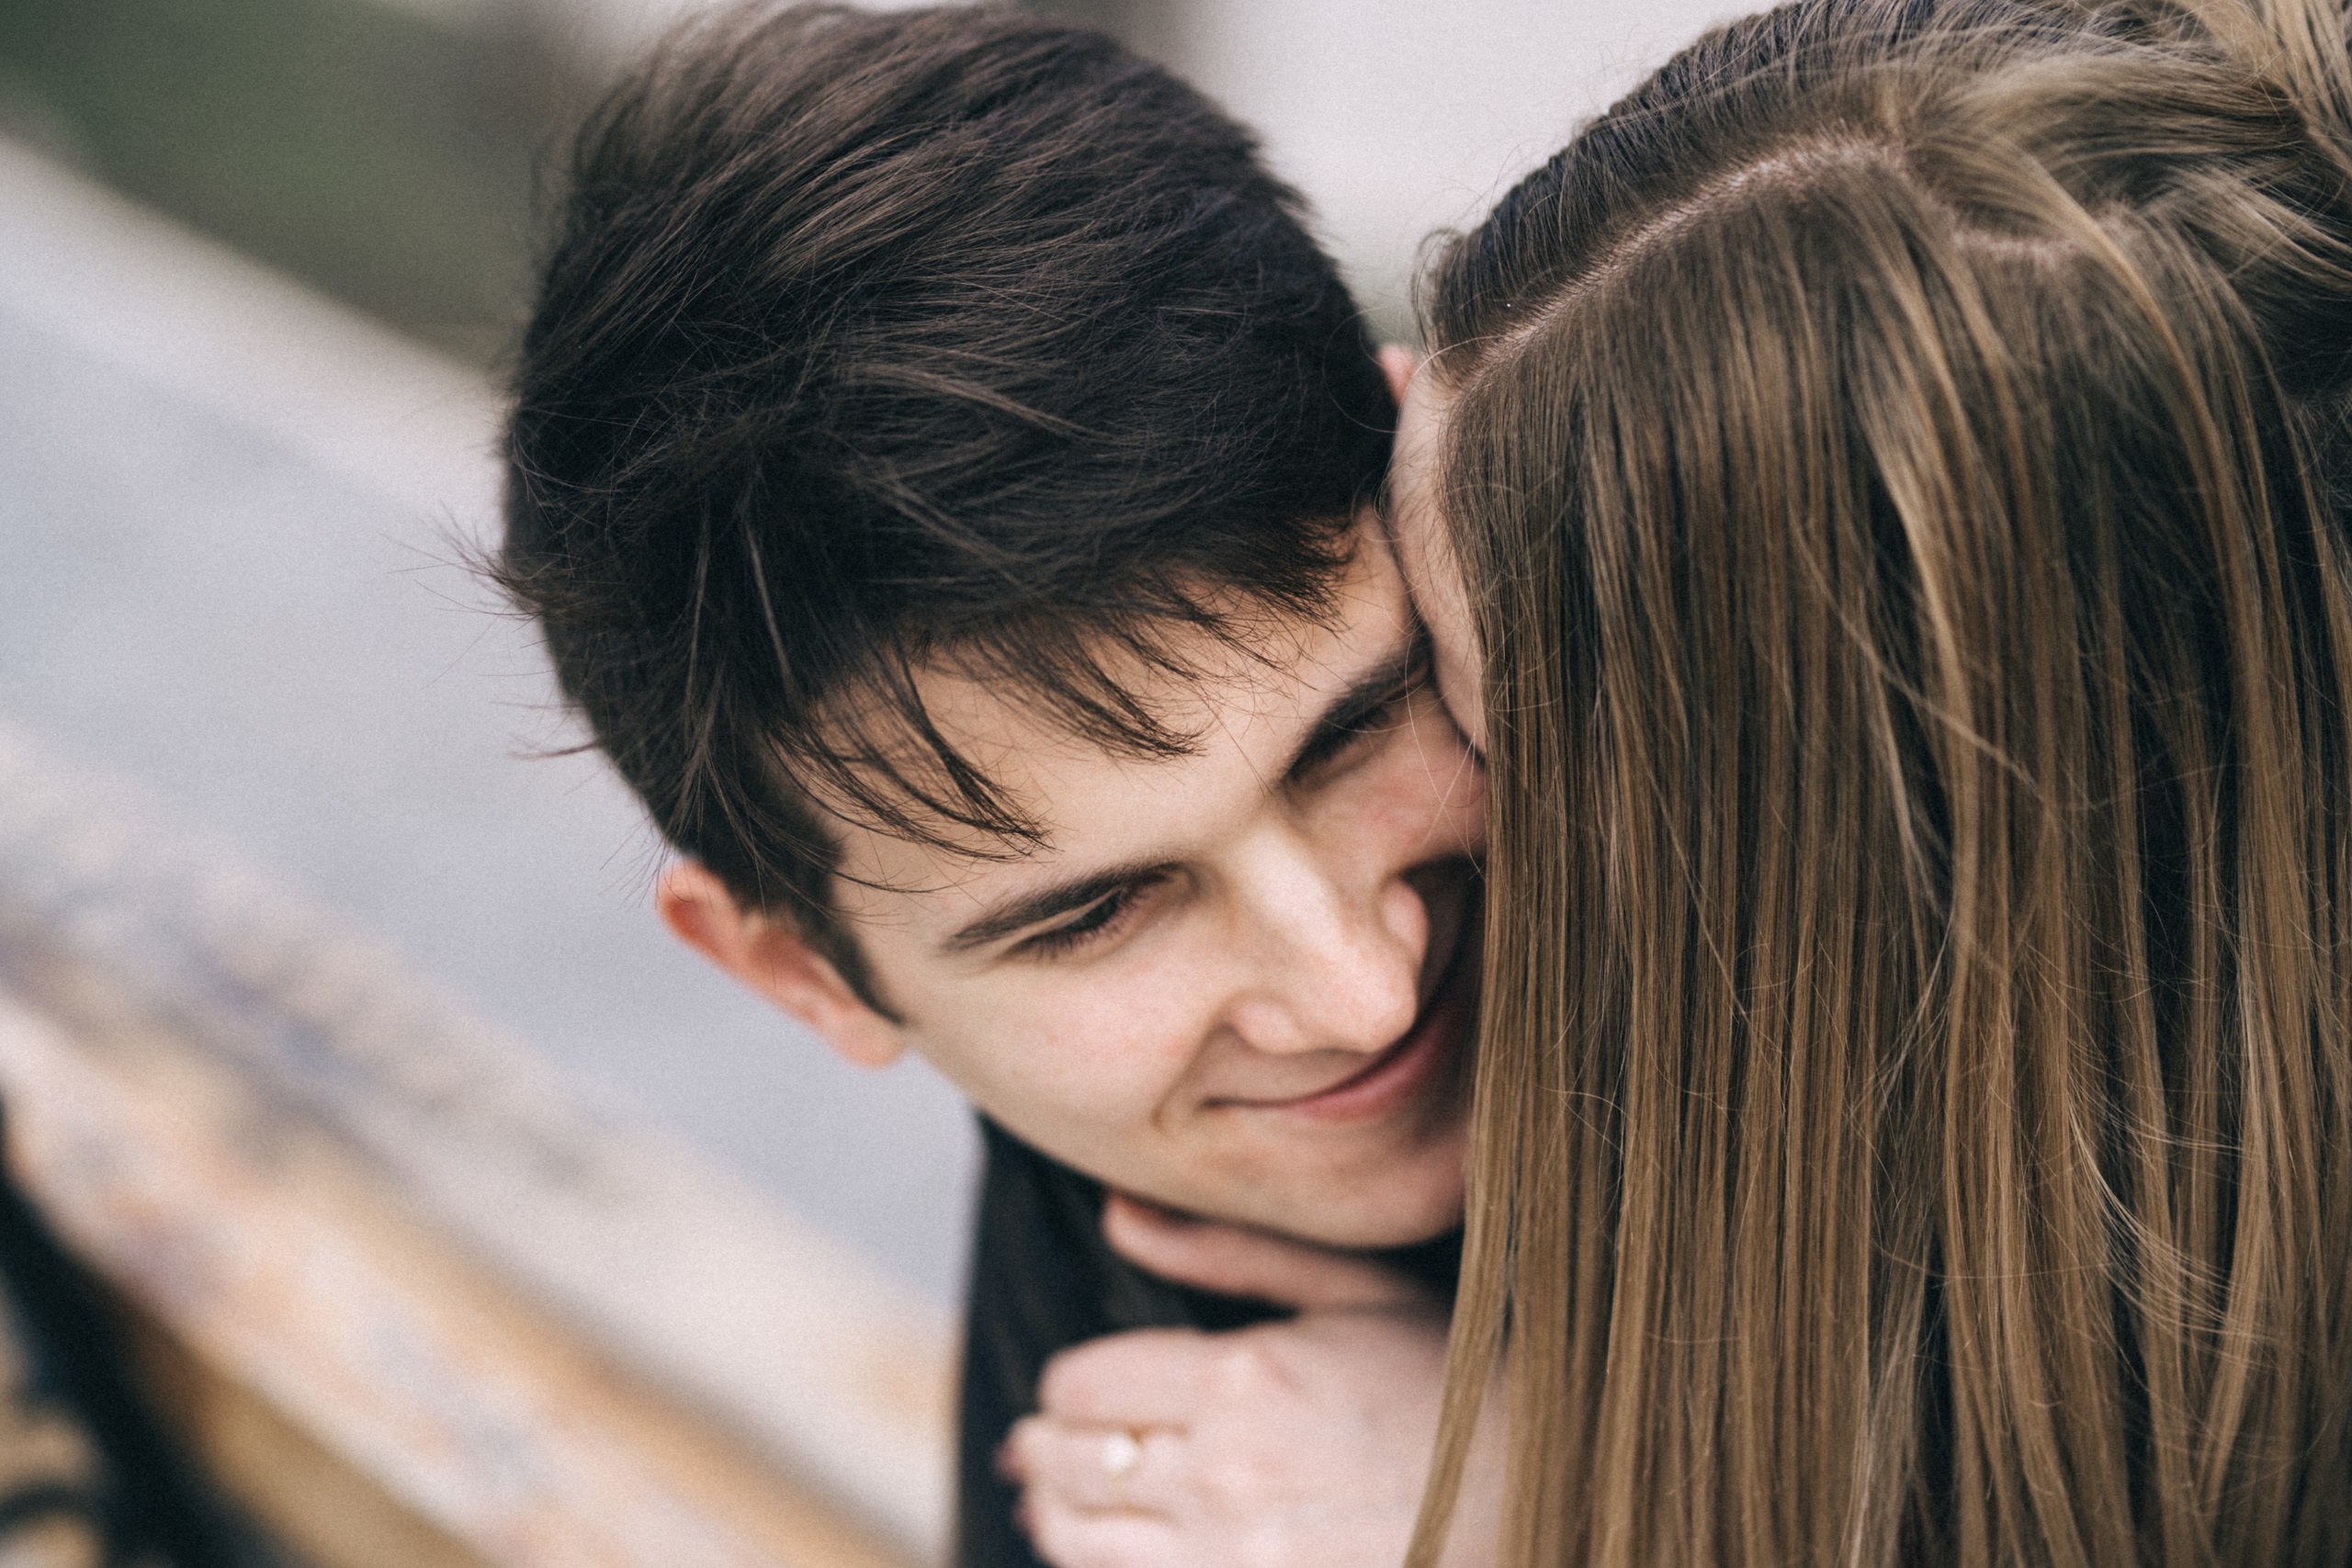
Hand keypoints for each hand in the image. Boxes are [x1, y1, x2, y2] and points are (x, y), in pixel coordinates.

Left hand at [999, 1195, 1486, 1567]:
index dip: (1066, 1386)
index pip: (1082, 1384)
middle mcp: (1224, 1477)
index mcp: (1243, 1380)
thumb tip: (1116, 1212)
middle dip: (1044, 1450)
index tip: (1075, 1391)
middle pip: (1069, 1465)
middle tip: (1038, 1447)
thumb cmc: (1449, 1386)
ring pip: (1081, 1543)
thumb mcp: (1350, 1294)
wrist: (1541, 1495)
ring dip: (1057, 1517)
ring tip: (1056, 1503)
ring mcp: (1232, 1563)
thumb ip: (1224, 1252)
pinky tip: (1116, 1551)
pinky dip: (1108, 1567)